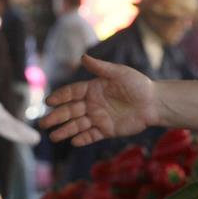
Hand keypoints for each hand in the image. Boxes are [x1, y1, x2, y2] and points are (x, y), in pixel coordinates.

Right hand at [41, 55, 158, 144]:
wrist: (154, 103)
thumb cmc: (138, 85)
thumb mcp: (119, 73)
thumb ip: (100, 68)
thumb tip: (83, 57)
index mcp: (93, 89)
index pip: (72, 93)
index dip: (60, 97)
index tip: (49, 102)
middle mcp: (93, 104)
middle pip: (70, 111)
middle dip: (56, 117)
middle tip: (43, 124)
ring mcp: (99, 118)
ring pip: (78, 125)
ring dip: (65, 130)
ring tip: (53, 137)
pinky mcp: (107, 130)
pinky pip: (91, 135)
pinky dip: (83, 138)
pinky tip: (73, 141)